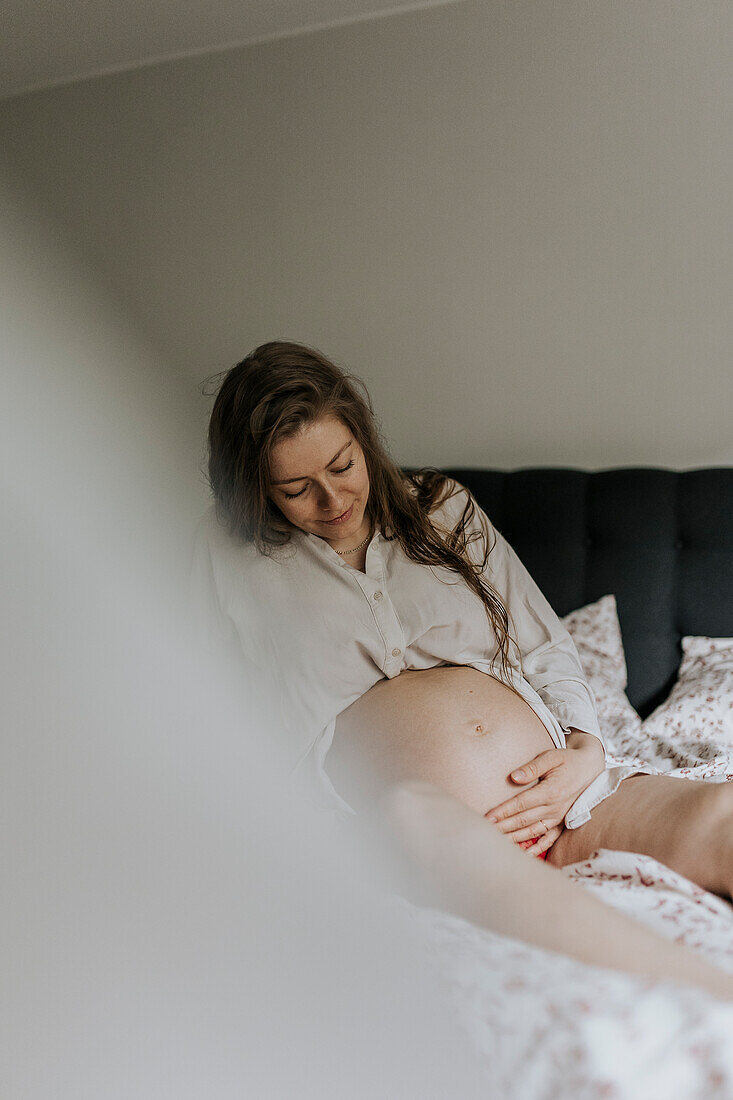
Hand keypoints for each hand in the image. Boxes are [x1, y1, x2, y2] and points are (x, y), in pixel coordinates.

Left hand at [484, 733, 604, 856]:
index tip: (488, 817)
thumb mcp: (551, 757)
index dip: (503, 811)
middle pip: (524, 820)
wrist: (590, 768)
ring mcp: (559, 817)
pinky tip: (524, 854)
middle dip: (504, 826)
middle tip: (486, 831)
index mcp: (551, 791)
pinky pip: (549, 839)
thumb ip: (532, 767)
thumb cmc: (567, 760)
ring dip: (515, 838)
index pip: (521, 804)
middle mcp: (555, 808)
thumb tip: (514, 777)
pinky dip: (537, 847)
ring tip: (498, 841)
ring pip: (533, 831)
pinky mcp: (562, 822)